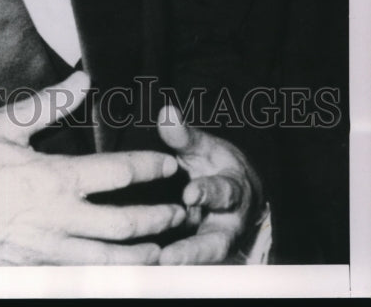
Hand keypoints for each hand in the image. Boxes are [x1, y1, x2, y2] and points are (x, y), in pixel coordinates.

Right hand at [0, 70, 185, 264]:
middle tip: (181, 210)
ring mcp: (51, 252)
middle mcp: (61, 220)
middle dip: (161, 218)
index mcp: (56, 179)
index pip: (120, 173)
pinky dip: (111, 276)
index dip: (151, 167)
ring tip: (163, 249)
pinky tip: (123, 271)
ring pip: (112, 262)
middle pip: (128, 225)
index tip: (169, 164)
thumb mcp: (1, 126)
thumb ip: (48, 104)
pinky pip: (84, 279)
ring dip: (145, 256)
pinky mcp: (38, 273)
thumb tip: (83, 80)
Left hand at [156, 104, 263, 264]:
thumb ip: (185, 136)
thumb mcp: (205, 148)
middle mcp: (228, 223)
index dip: (208, 193)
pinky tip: (145, 271)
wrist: (239, 193)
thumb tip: (167, 113)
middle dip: (194, 249)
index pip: (223, 192)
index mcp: (233, 189)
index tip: (190, 194)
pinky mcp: (201, 256)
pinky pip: (187, 265)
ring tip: (156, 268)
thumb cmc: (217, 166)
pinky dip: (168, 269)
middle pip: (215, 241)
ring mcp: (215, 244)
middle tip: (170, 256)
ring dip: (179, 265)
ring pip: (201, 260)